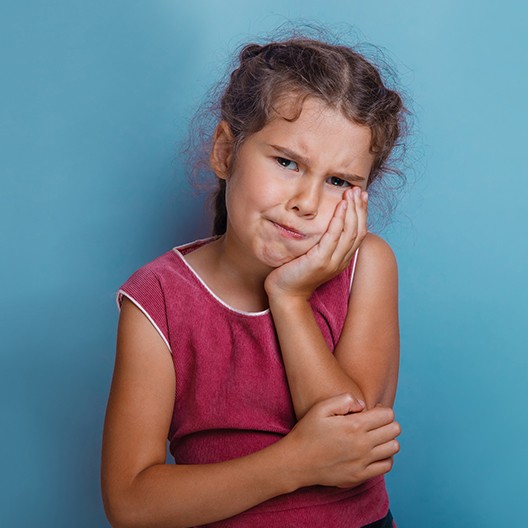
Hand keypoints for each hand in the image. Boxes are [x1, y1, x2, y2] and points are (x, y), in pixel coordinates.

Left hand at [264, 187, 367, 300]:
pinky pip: (334, 237)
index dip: (362, 214)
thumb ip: (322, 242)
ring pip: (350, 233)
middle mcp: (341, 261)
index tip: (362, 197)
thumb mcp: (313, 255)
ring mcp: (332, 262)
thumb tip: (323, 223)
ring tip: (351, 193)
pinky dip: (340, 220)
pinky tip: (341, 206)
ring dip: (353, 210)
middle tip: (359, 189)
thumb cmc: (295, 273)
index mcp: (341, 259)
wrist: (285, 294)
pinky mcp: (320, 261)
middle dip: (360, 208)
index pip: (359, 234)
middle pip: (358, 231)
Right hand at [284, 393, 400, 488]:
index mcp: (354, 426)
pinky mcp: (360, 476)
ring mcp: (362, 462)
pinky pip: (386, 466)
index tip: (371, 411)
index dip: (382, 410)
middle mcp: (362, 445)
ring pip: (393, 448)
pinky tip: (372, 452)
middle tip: (373, 423)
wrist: (296, 462)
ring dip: (387, 439)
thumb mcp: (320, 408)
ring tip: (374, 437)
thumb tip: (363, 404)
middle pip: (394, 430)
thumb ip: (344, 399)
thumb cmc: (307, 432)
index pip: (388, 415)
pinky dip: (384, 457)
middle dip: (387, 423)